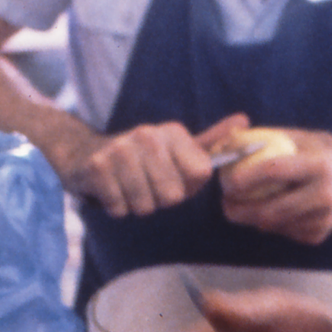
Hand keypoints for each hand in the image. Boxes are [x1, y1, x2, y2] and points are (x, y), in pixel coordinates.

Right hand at [63, 113, 248, 217]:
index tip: (173, 176)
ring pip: (146, 206)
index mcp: (173, 131)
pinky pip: (121, 209)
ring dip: (138, 205)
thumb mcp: (177, 146)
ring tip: (129, 187)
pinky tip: (112, 190)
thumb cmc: (141, 158)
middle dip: (161, 199)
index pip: (201, 175)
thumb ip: (211, 140)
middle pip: (173, 195)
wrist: (86, 153)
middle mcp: (148, 135)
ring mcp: (120, 150)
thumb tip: (244, 121)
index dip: (188, 186)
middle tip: (147, 184)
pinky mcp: (98, 168)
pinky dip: (117, 207)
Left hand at [219, 130, 331, 244]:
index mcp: (319, 165)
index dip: (247, 178)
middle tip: (225, 202)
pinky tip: (269, 210)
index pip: (276, 172)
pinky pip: (283, 232)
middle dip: (240, 210)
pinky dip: (270, 223)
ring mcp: (323, 219)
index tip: (227, 181)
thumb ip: (268, 139)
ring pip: (273, 225)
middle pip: (270, 210)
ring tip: (241, 204)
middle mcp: (324, 195)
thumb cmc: (324, 150)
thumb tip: (229, 141)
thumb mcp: (302, 137)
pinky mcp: (319, 235)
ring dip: (251, 217)